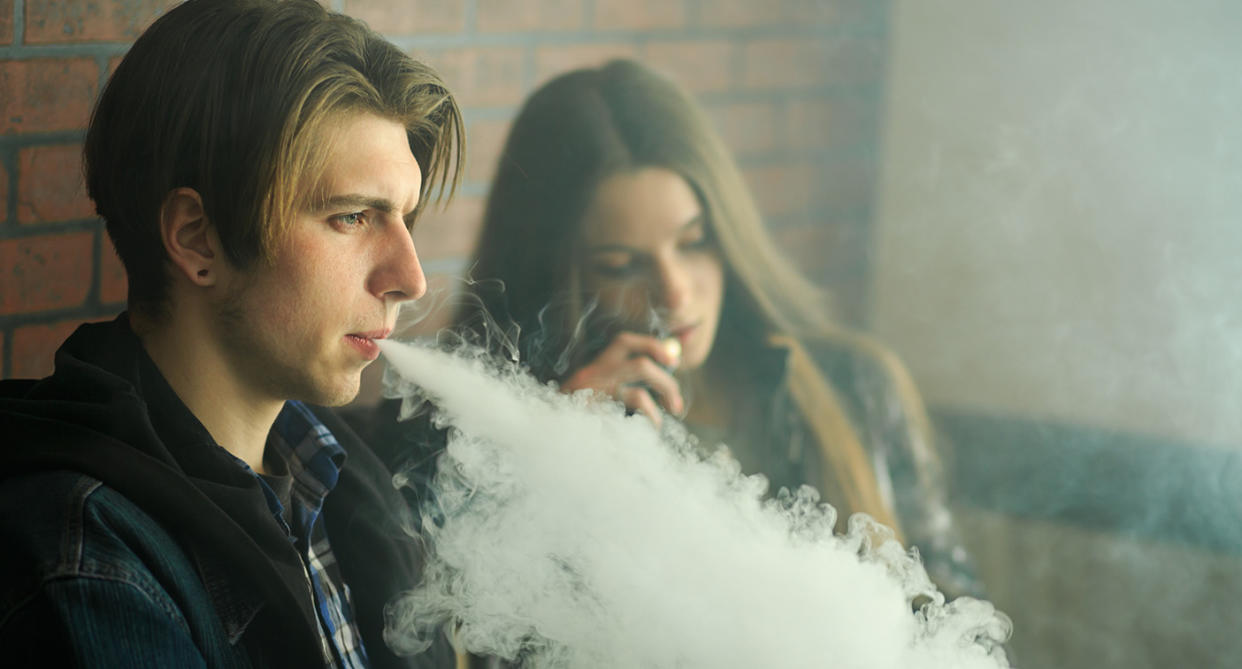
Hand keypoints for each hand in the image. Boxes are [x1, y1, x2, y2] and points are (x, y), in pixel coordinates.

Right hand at [560, 332, 683, 424]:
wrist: (546, 430)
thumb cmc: (574, 411)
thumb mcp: (594, 388)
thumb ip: (622, 377)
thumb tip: (666, 368)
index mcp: (594, 366)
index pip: (625, 341)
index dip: (652, 346)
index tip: (672, 361)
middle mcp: (592, 376)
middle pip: (641, 366)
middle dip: (666, 384)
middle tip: (675, 405)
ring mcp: (592, 398)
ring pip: (638, 396)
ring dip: (656, 412)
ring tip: (658, 423)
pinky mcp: (594, 421)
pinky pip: (630, 423)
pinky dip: (644, 428)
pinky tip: (644, 434)